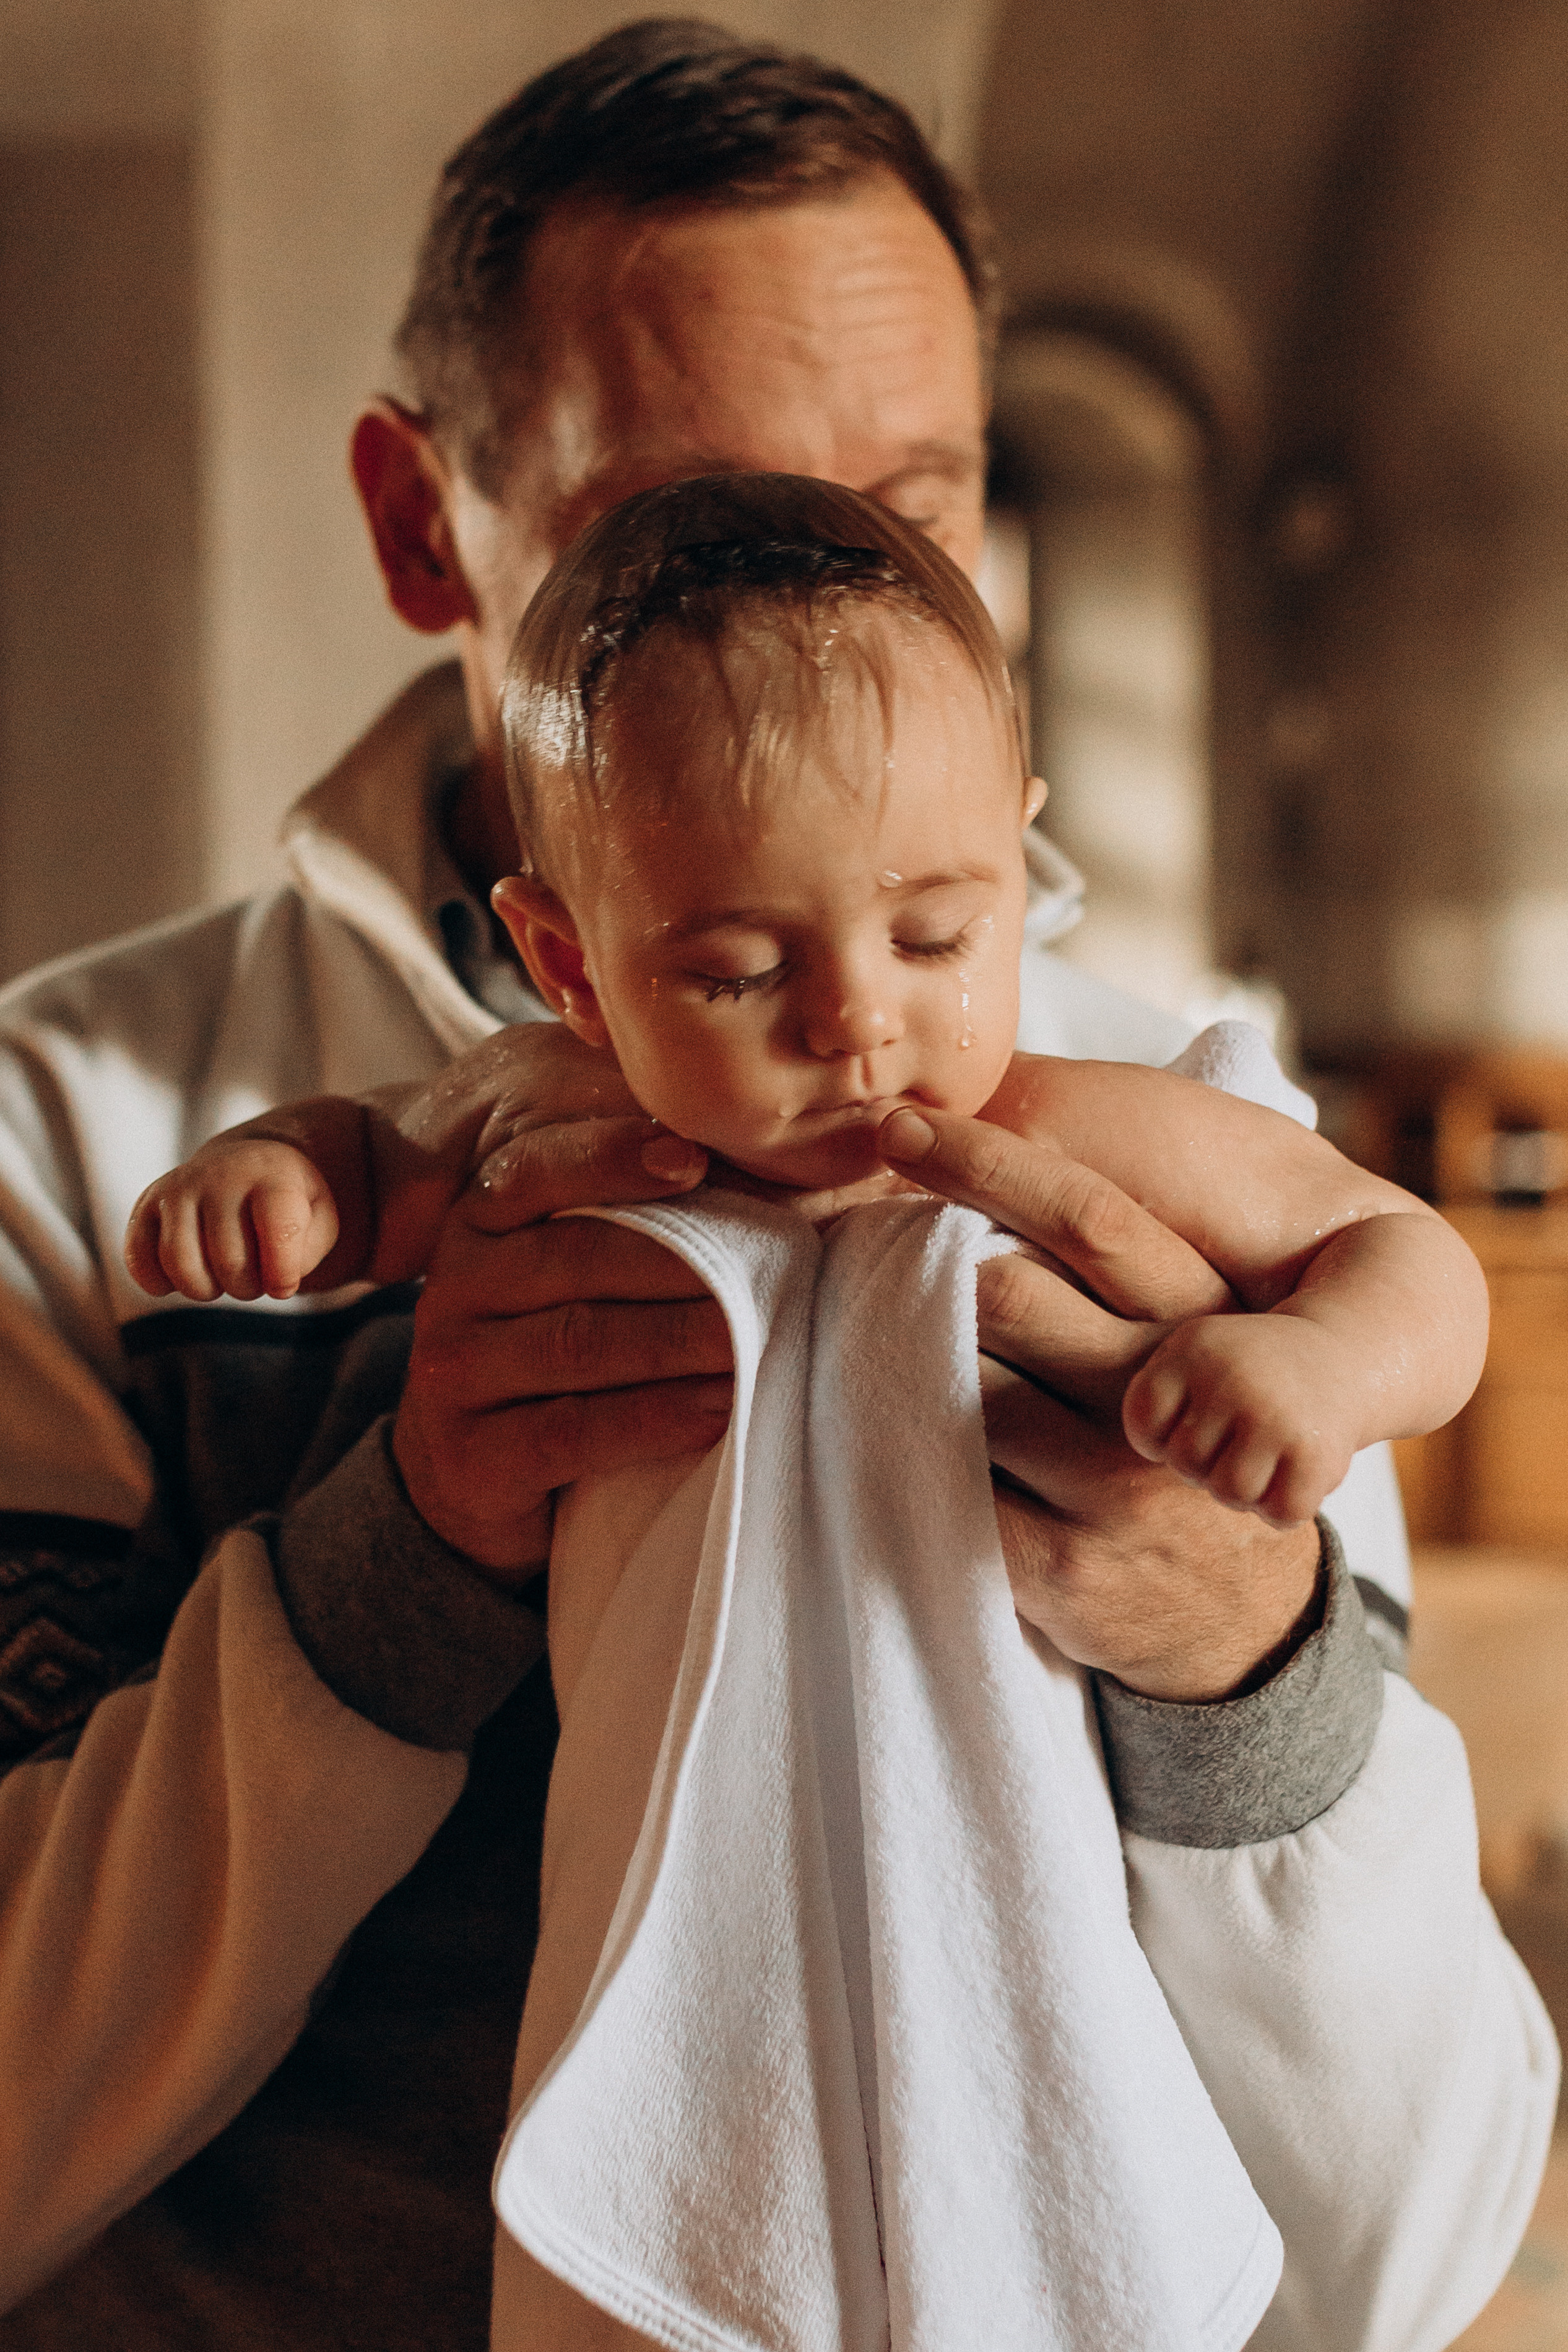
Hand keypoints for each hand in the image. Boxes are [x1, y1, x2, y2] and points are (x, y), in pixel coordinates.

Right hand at [126, 1139, 339, 1301]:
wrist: (248, 1165)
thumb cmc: (288, 1205)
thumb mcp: (319, 1221)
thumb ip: (306, 1252)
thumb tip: (274, 1283)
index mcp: (274, 1176)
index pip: (279, 1232)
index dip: (283, 1273)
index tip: (284, 1283)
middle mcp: (221, 1175)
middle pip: (230, 1261)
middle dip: (248, 1287)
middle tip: (254, 1275)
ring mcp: (179, 1187)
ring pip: (180, 1264)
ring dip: (205, 1290)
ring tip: (221, 1277)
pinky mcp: (147, 1204)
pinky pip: (139, 1258)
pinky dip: (158, 1283)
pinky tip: (178, 1279)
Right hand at [393, 1089, 732, 1580]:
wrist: (473, 1481)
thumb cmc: (558, 1357)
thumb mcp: (579, 1280)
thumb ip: (642, 1220)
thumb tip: (762, 1169)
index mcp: (477, 1225)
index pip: (533, 1171)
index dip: (608, 1157)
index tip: (693, 1160)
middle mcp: (453, 1291)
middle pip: (575, 1258)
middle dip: (685, 1261)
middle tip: (774, 1267)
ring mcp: (451, 1377)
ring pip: (578, 1343)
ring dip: (681, 1339)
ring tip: (761, 1338)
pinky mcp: (470, 1459)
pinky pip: (573, 1429)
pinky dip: (655, 1417)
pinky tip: (718, 1408)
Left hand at [880, 1105, 1320, 1700]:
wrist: (1241, 1620)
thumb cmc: (1179, 1445)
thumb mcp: (1184, 1348)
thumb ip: (1111, 1274)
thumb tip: (969, 1182)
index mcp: (1201, 1322)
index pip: (1090, 1217)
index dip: (985, 1162)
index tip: (899, 1129)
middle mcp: (1169, 1399)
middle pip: (1007, 1295)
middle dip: (924, 1270)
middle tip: (871, 1260)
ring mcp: (1118, 1490)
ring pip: (966, 1391)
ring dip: (905, 1367)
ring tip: (881, 1355)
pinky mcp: (1064, 1567)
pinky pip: (948, 1487)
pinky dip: (907, 1457)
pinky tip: (898, 1440)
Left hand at [1123, 1314, 1357, 1530]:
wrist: (1340, 1356)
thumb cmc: (1245, 1370)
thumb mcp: (1193, 1356)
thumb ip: (1152, 1399)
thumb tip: (1118, 1471)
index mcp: (1193, 1349)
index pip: (1143, 1425)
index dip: (1160, 1438)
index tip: (1188, 1424)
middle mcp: (1233, 1378)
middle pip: (1186, 1463)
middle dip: (1206, 1463)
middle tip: (1235, 1440)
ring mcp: (1277, 1417)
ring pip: (1230, 1493)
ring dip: (1244, 1488)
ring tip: (1260, 1458)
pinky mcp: (1317, 1455)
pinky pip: (1280, 1513)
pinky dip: (1283, 1508)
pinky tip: (1290, 1475)